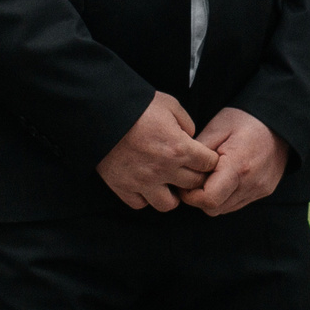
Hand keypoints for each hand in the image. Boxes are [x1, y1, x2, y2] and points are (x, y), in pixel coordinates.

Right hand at [96, 91, 218, 211]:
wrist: (100, 111)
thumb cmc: (137, 105)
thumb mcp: (170, 104)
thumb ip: (187, 123)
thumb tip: (191, 137)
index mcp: (179, 148)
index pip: (209, 165)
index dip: (209, 160)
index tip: (203, 157)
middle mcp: (163, 169)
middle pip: (193, 185)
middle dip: (195, 176)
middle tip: (188, 169)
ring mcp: (142, 181)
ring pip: (168, 204)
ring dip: (171, 194)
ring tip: (167, 183)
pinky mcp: (123, 187)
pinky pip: (140, 204)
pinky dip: (144, 197)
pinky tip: (145, 184)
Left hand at [183, 107, 289, 216]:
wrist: (280, 122)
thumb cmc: (246, 120)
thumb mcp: (217, 127)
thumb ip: (198, 150)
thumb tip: (182, 167)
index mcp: (238, 166)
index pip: (208, 199)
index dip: (190, 195)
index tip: (185, 181)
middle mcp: (251, 184)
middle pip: (214, 209)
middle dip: (199, 198)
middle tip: (195, 177)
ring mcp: (259, 190)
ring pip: (225, 209)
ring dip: (213, 197)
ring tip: (211, 175)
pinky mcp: (264, 191)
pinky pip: (237, 203)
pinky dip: (226, 196)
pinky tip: (225, 177)